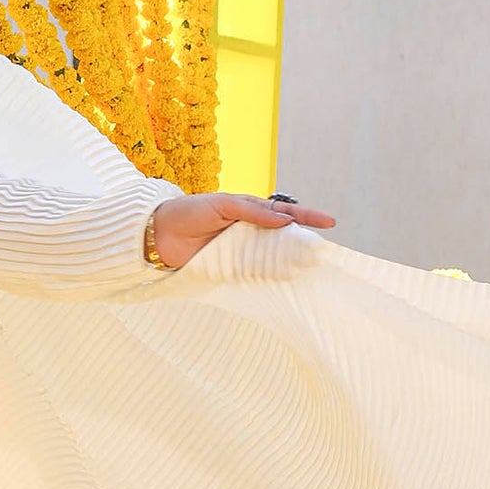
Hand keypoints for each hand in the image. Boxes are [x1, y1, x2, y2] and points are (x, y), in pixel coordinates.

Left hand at [146, 192, 335, 269]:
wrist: (158, 234)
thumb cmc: (190, 212)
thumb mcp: (223, 205)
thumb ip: (253, 212)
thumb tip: (284, 220)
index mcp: (249, 211)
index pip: (284, 213)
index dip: (307, 217)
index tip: (330, 222)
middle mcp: (247, 231)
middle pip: (281, 238)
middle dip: (302, 244)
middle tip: (323, 253)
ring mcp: (238, 251)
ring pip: (268, 257)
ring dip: (286, 263)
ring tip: (307, 270)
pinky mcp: (227, 269)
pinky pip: (250, 274)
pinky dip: (264, 278)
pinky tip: (279, 283)